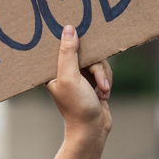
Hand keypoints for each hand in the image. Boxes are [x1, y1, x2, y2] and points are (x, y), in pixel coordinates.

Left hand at [45, 25, 111, 141]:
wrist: (93, 130)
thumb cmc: (77, 106)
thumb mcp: (71, 77)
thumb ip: (68, 53)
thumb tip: (68, 28)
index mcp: (52, 70)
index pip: (61, 46)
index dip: (72, 41)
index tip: (81, 32)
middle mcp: (64, 71)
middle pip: (85, 53)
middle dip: (96, 68)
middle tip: (99, 82)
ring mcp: (78, 76)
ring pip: (97, 62)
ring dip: (103, 77)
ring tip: (102, 92)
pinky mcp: (90, 81)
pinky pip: (102, 71)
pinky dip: (106, 81)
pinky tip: (103, 95)